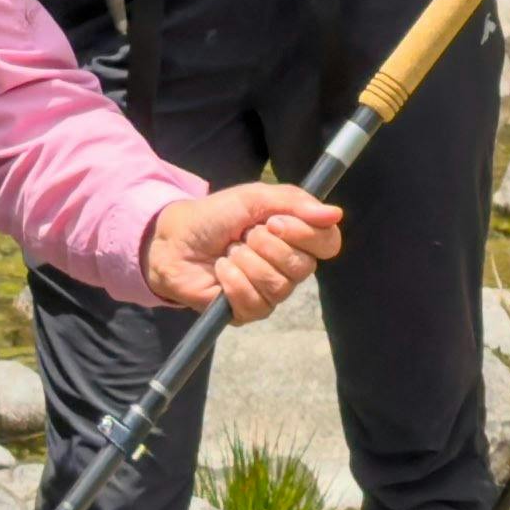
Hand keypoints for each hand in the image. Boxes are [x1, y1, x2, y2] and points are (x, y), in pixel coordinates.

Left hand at [146, 178, 340, 311]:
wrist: (174, 240)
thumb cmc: (214, 216)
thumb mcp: (253, 197)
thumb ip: (294, 202)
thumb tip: (335, 214)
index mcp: (294, 238)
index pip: (328, 243)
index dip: (306, 234)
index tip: (275, 222)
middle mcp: (287, 267)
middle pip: (303, 267)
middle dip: (267, 246)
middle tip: (244, 236)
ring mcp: (269, 292)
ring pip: (278, 286)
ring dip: (246, 262)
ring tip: (229, 252)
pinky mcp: (248, 311)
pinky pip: (255, 303)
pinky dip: (233, 281)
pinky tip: (221, 271)